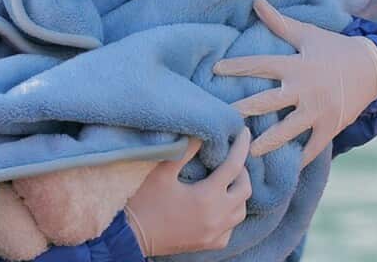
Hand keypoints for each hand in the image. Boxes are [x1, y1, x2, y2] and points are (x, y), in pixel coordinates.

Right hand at [124, 128, 251, 255]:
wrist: (132, 236)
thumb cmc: (145, 202)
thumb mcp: (162, 172)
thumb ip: (184, 151)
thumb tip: (201, 133)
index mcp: (207, 196)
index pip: (233, 166)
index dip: (241, 146)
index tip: (244, 132)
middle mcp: (217, 216)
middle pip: (244, 189)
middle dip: (242, 171)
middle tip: (232, 159)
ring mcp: (215, 233)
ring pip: (241, 211)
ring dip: (239, 194)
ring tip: (227, 181)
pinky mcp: (209, 244)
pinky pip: (231, 228)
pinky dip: (230, 214)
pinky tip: (219, 206)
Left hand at [214, 0, 376, 164]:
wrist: (373, 69)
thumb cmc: (334, 49)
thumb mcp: (308, 34)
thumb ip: (280, 23)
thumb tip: (256, 2)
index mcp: (297, 65)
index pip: (261, 65)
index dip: (238, 66)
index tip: (215, 69)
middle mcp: (306, 89)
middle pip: (270, 101)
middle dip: (245, 109)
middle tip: (223, 118)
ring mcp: (319, 111)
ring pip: (288, 130)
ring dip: (267, 142)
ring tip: (247, 152)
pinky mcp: (331, 127)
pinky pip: (313, 148)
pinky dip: (299, 159)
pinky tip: (282, 169)